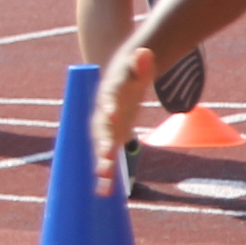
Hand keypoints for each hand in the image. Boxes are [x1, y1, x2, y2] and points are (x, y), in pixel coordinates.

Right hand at [91, 48, 154, 194]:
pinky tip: (104, 192)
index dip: (109, 107)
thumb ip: (141, 63)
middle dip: (101, 144)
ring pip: (101, 149)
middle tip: (104, 157)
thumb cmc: (129, 76)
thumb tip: (145, 51)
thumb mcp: (137, 68)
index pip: (108, 102)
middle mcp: (101, 116)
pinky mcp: (110, 141)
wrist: (119, 85)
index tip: (112, 113)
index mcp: (108, 97)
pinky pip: (107, 159)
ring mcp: (104, 131)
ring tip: (102, 182)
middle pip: (100, 131)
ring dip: (102, 165)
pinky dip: (106, 174)